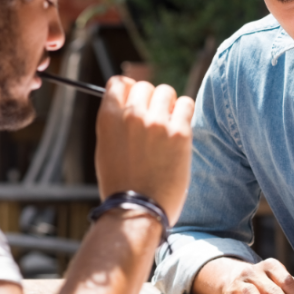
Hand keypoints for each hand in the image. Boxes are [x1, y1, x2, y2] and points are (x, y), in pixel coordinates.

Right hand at [95, 77, 194, 223]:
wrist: (137, 211)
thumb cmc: (121, 185)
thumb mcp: (106, 148)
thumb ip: (117, 124)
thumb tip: (130, 104)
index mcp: (108, 118)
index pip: (119, 83)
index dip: (129, 90)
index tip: (136, 100)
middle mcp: (132, 115)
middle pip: (146, 87)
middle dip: (150, 100)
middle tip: (154, 120)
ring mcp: (156, 122)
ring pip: (167, 92)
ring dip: (169, 104)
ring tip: (168, 125)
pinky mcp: (179, 132)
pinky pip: (186, 104)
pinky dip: (184, 111)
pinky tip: (181, 128)